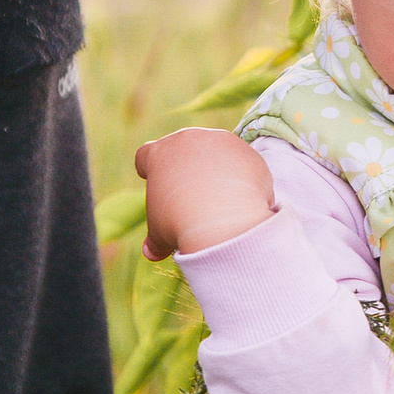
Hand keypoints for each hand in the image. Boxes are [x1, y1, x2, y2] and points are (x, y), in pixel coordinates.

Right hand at [133, 130, 274, 259]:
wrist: (222, 221)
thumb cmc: (181, 224)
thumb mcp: (160, 235)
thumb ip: (155, 239)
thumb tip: (151, 254)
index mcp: (159, 154)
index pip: (146, 154)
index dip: (148, 166)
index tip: (152, 176)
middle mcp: (189, 140)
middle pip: (184, 148)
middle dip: (187, 167)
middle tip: (192, 193)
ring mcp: (220, 142)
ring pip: (217, 153)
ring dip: (218, 170)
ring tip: (220, 201)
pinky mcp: (247, 152)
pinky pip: (243, 164)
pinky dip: (242, 179)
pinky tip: (243, 200)